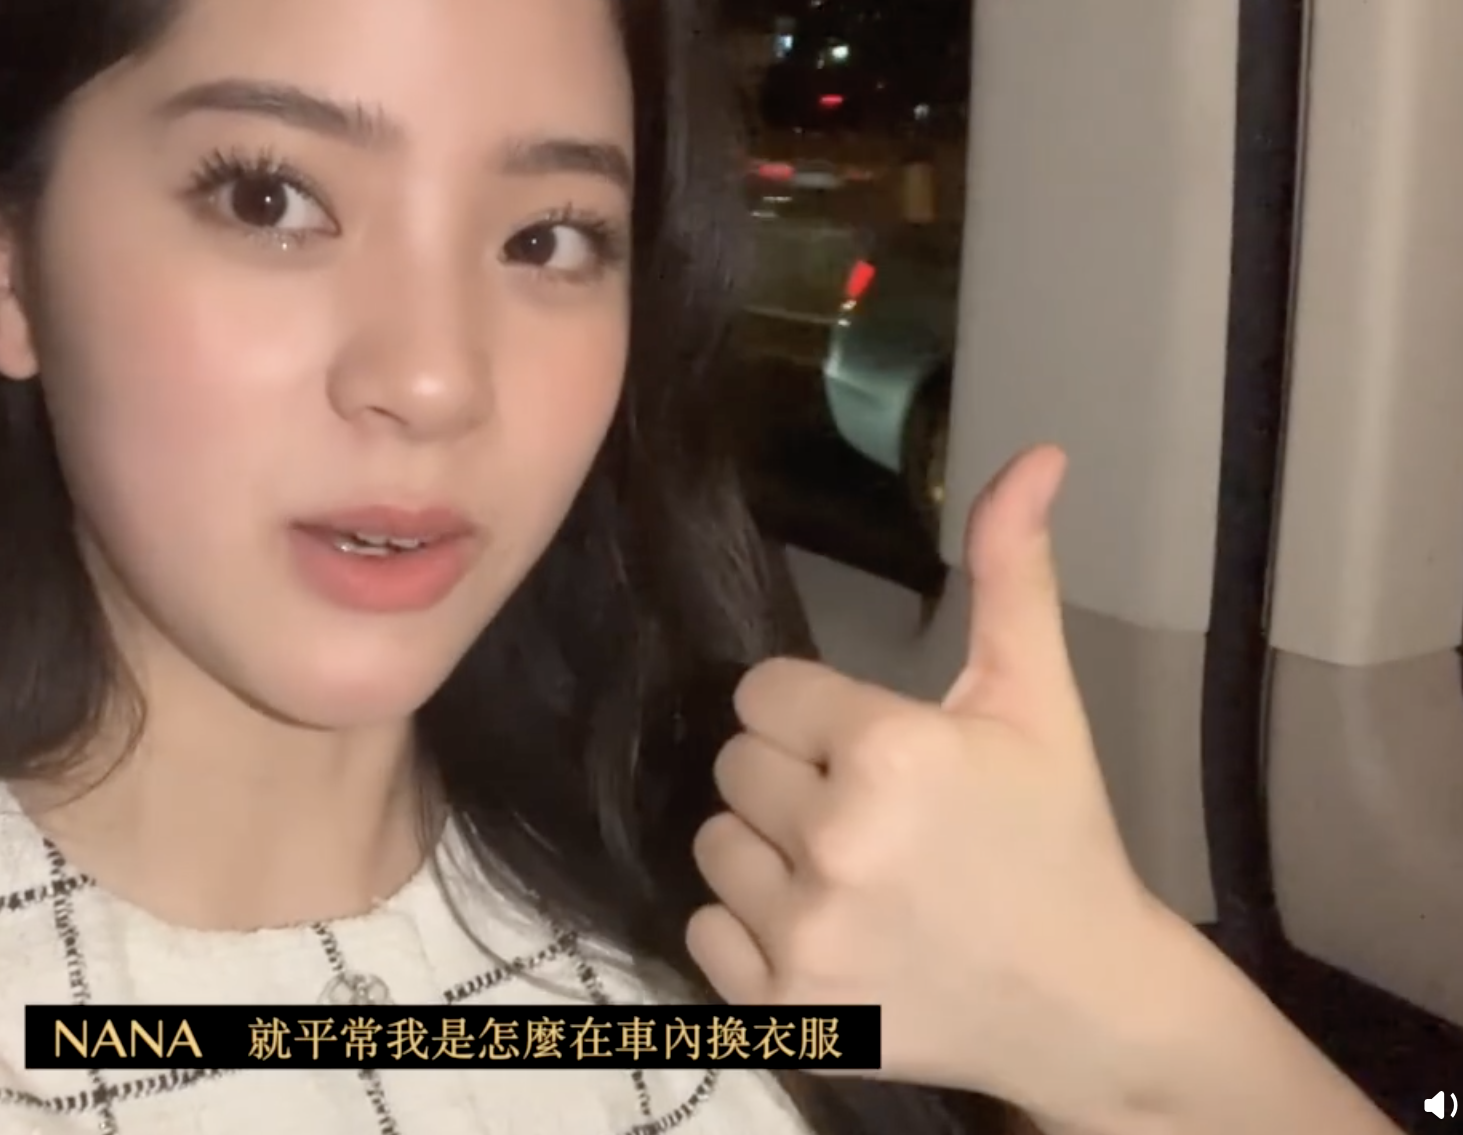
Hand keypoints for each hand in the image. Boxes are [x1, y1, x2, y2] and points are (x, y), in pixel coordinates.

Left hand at [687, 445, 1185, 1121]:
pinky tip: (825, 931)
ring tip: (850, 873)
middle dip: (790, 778)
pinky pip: (701, 935)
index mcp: (888, 750)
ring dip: (766, 853)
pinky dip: (748, 934)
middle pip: (733, 765)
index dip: (813, 715)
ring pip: (714, 846)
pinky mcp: (783, 1009)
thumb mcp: (1037, 701)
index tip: (868, 747)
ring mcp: (803, 934)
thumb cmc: (1059, 840)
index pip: (763, 693)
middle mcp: (834, 841)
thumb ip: (1012, 574)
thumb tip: (1034, 455)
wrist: (1089, 1004)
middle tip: (870, 814)